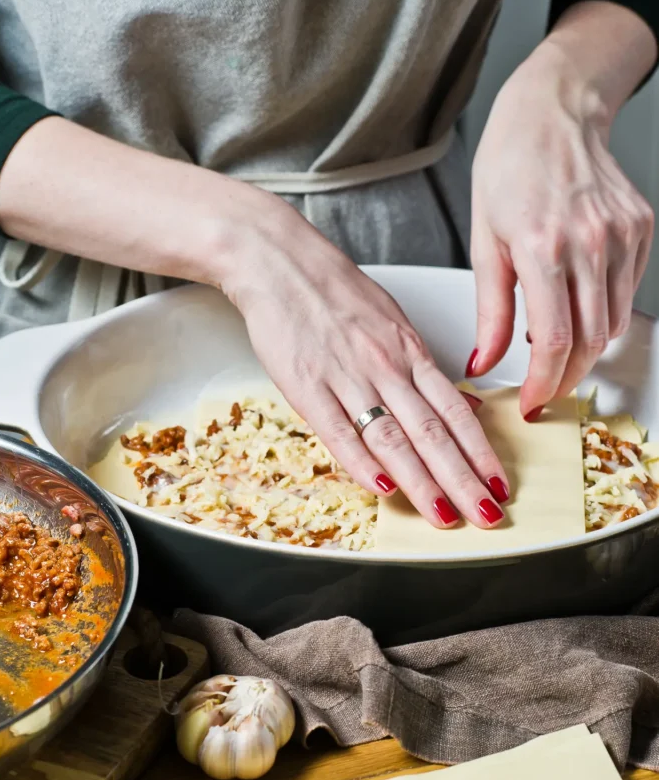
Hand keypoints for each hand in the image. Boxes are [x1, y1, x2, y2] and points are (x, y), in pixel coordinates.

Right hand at [218, 197, 507, 528]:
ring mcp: (346, 377)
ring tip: (444, 516)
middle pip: (432, 433)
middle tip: (486, 515)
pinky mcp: (306, 386)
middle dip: (463, 480)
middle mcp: (385, 367)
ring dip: (422, 482)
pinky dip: (359, 461)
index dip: (481, 453)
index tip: (499, 485)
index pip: (456, 411)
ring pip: (392, 437)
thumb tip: (466, 404)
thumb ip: (426, 370)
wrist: (280, 262)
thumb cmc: (335, 293)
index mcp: (409, 352)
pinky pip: (337, 430)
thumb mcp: (394, 324)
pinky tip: (380, 487)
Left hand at [470, 34, 654, 418]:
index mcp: (542, 246)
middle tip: (544, 389)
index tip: (532, 402)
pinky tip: (577, 304)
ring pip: (612, 324)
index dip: (544, 382)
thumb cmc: (510, 169)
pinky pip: (626, 295)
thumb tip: (484, 363)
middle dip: (565, 377)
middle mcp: (589, 241)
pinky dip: (603, 314)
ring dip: (584, 348)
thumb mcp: (483, 242)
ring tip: (556, 346)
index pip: (552, 340)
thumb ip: (488, 311)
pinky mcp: (640, 229)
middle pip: (588, 341)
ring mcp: (622, 235)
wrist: (553, 113)